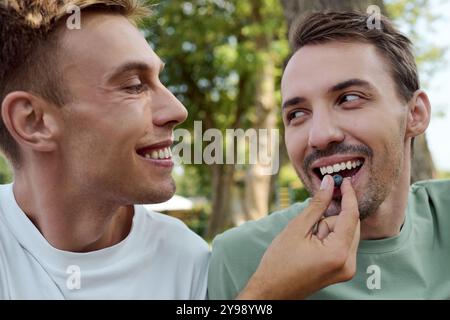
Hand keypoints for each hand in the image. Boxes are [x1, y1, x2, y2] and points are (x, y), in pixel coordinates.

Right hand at [238, 175, 359, 299]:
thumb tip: (329, 183)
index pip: (351, 216)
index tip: (344, 180)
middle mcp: (348, 263)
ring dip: (329, 229)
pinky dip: (330, 237)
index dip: (348, 196)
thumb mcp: (297, 228)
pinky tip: (312, 244)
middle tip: (312, 221)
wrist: (272, 290)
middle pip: (351, 225)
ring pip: (346, 234)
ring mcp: (346, 269)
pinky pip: (342, 244)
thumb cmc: (279, 261)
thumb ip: (317, 204)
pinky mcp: (342, 271)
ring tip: (307, 240)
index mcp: (338, 253)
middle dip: (332, 217)